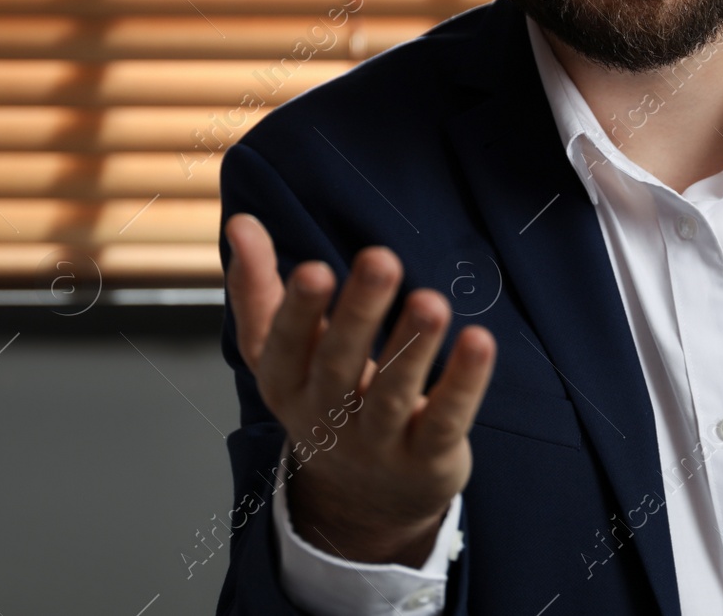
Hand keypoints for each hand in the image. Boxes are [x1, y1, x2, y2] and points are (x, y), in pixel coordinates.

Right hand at [224, 211, 497, 564]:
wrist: (363, 500)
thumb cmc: (323, 400)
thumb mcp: (281, 354)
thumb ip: (259, 288)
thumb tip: (243, 222)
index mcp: (286, 382)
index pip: (284, 346)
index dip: (298, 311)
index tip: (314, 268)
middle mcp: (327, 414)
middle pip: (339, 364)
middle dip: (359, 312)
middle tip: (381, 259)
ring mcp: (378, 441)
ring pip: (394, 394)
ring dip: (413, 347)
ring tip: (432, 302)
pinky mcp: (427, 457)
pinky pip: (446, 419)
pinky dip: (464, 384)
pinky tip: (479, 342)